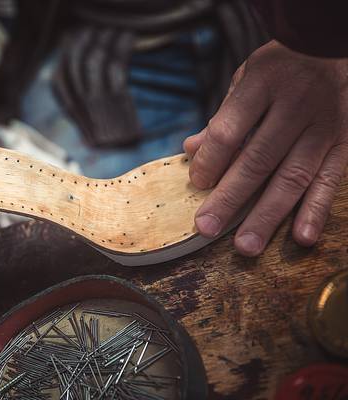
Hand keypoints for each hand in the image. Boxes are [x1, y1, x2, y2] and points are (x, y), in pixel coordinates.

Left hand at [184, 40, 347, 255]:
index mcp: (263, 84)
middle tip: (206, 228)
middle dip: (230, 198)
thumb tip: (191, 150)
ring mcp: (325, 125)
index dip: (210, 161)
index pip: (229, 130)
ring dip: (268, 215)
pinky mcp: (346, 141)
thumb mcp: (246, 79)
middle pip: (258, 160)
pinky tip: (302, 237)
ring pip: (293, 177)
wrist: (333, 43)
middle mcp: (296, 105)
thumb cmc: (280, 67)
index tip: (196, 183)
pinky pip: (331, 179)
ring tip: (246, 246)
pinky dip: (316, 210)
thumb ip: (222, 117)